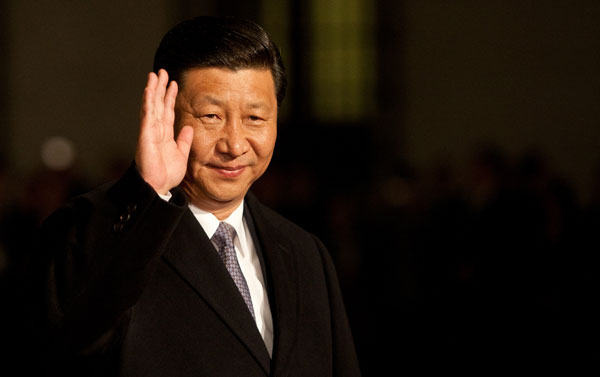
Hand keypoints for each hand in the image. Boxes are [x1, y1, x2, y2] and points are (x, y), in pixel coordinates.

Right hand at [135, 69, 193, 194]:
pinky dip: (148, 103)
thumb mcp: (181, 154)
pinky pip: (147, 116)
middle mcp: (156, 130)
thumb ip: (184, 140)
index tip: (173, 84)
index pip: (168, 111)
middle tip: (162, 72)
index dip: (170, 97)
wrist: (158, 187)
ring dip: (153, 90)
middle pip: (158, 104)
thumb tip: (188, 128)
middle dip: (161, 88)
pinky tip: (149, 91)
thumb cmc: (166, 174)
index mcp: (165, 135)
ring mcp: (149, 131)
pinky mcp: (145, 135)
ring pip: (151, 106)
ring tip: (155, 75)